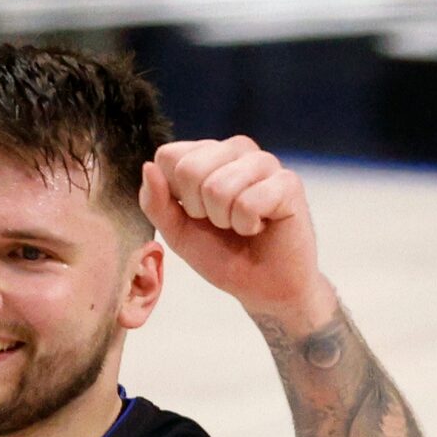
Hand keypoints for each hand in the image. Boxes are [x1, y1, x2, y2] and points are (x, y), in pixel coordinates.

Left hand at [139, 137, 332, 322]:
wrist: (263, 287)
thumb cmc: (222, 254)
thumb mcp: (177, 232)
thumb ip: (156, 202)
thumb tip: (148, 167)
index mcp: (207, 154)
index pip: (168, 156)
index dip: (174, 196)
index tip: (196, 214)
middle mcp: (236, 149)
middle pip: (189, 169)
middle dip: (198, 209)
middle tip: (221, 222)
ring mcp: (264, 162)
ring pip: (218, 187)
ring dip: (225, 221)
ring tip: (241, 225)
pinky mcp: (288, 182)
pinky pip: (248, 203)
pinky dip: (248, 226)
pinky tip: (261, 226)